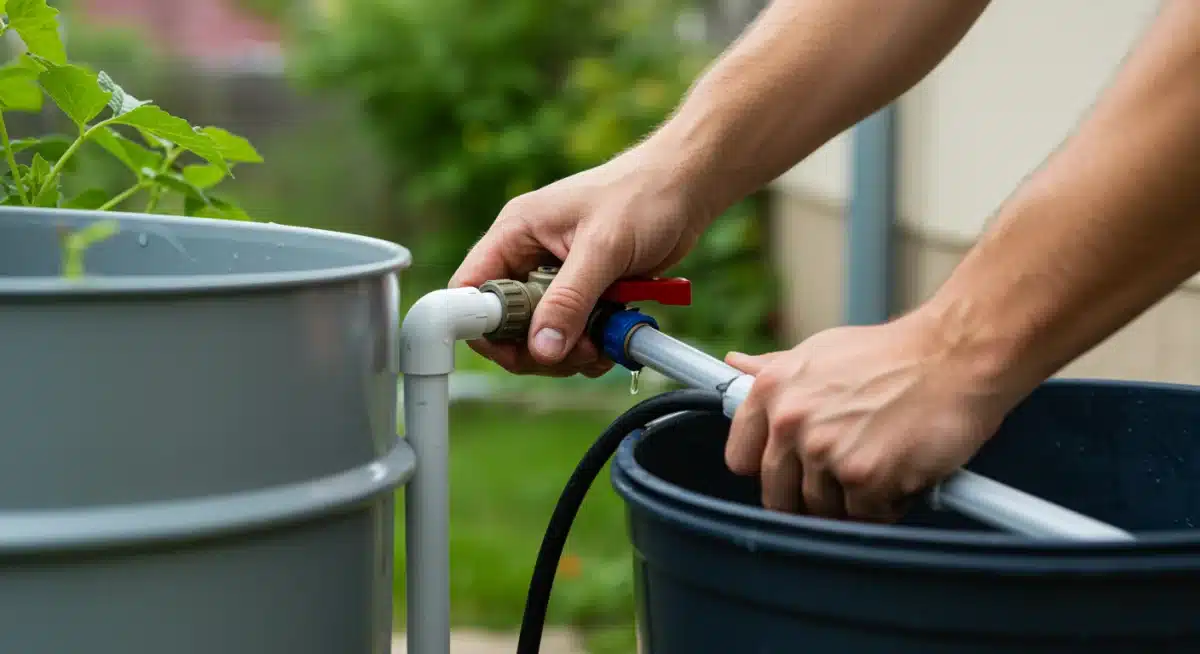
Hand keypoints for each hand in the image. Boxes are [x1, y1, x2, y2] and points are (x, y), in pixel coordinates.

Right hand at [450, 142, 713, 376]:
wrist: (690, 186)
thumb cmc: (645, 196)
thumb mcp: (603, 248)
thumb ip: (570, 299)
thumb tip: (542, 348)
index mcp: (516, 232)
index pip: (472, 288)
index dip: (482, 326)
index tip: (515, 350)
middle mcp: (529, 255)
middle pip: (507, 324)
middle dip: (539, 347)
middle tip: (575, 351)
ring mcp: (557, 276)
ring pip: (543, 335)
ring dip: (571, 351)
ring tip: (603, 343)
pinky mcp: (586, 291)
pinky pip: (574, 332)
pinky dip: (592, 345)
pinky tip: (615, 338)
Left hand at [723, 311, 1020, 522]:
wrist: (956, 355)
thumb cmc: (892, 355)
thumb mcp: (821, 352)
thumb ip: (774, 369)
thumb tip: (734, 366)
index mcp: (772, 390)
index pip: (741, 459)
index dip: (769, 470)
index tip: (792, 469)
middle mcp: (790, 422)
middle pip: (778, 496)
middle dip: (810, 495)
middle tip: (846, 474)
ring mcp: (825, 452)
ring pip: (821, 511)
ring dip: (852, 500)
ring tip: (882, 461)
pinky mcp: (864, 478)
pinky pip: (863, 517)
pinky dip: (886, 505)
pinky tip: (903, 470)